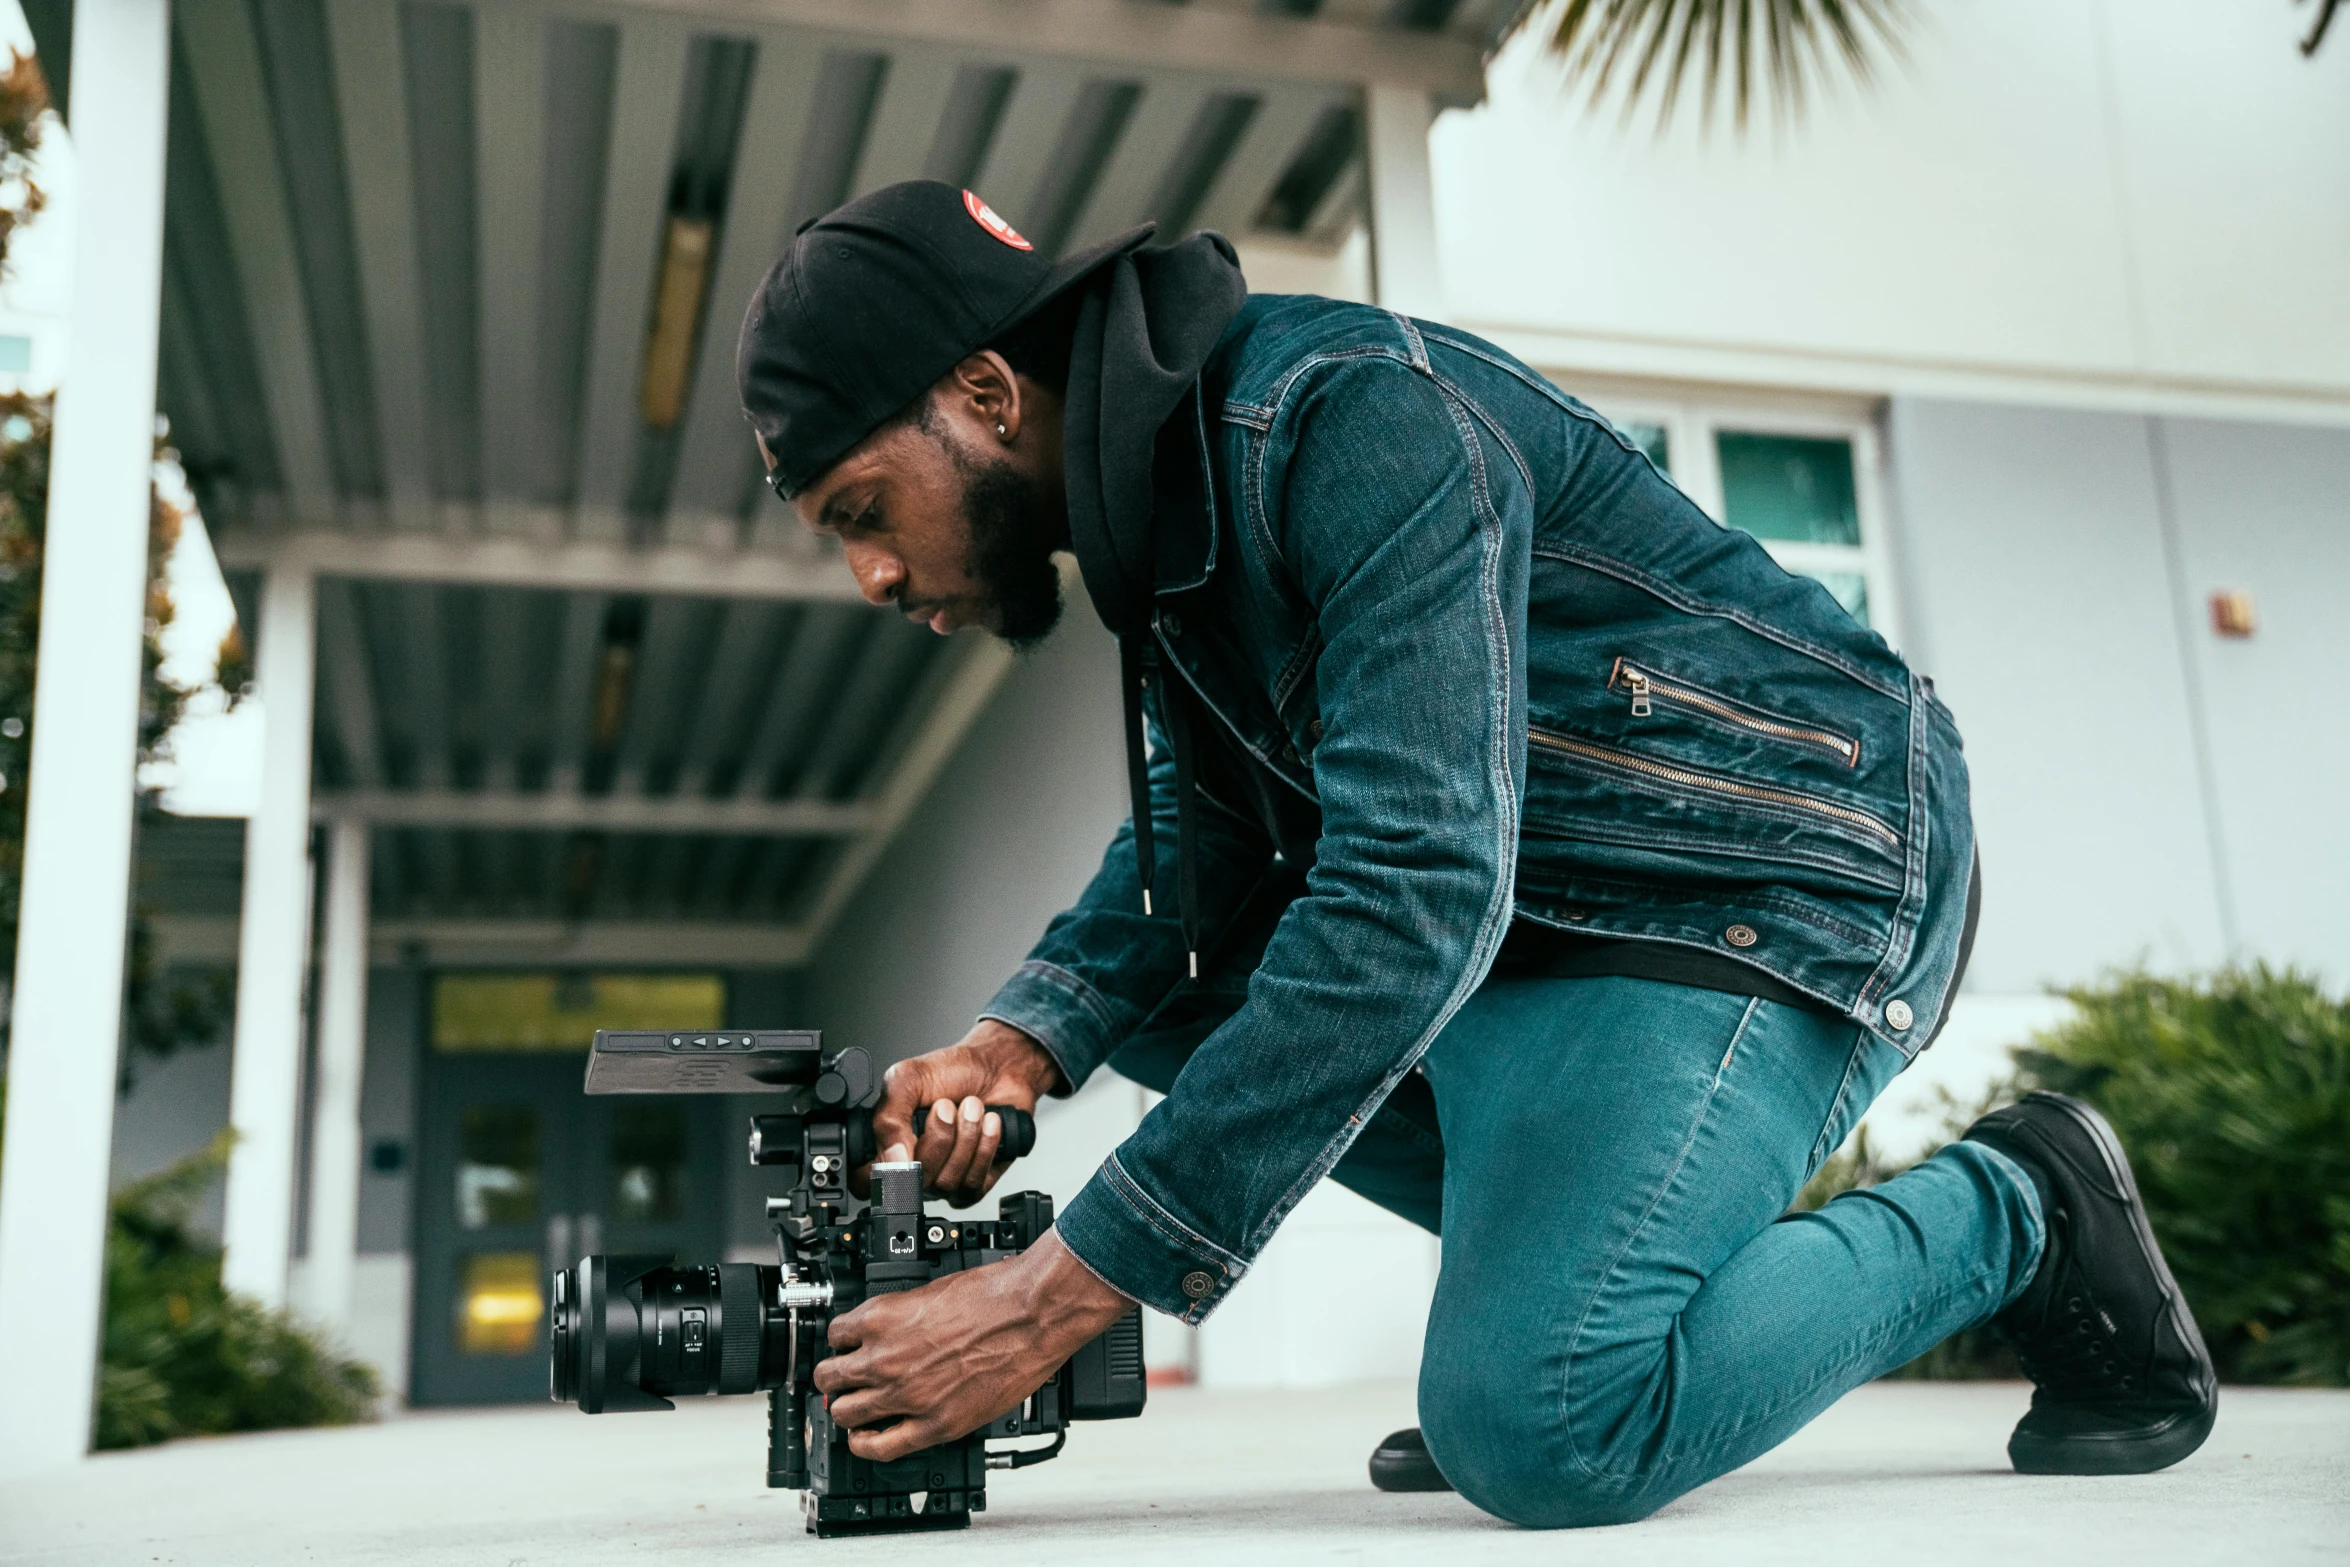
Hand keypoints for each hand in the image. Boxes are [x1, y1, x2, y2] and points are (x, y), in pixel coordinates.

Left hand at [813, 1228, 1131, 1461]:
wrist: (1032, 1313)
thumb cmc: (995, 1295)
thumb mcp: (932, 1290)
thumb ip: (904, 1315)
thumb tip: (894, 1327)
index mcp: (882, 1318)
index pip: (836, 1335)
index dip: (841, 1342)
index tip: (846, 1347)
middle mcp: (885, 1358)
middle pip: (831, 1376)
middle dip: (833, 1377)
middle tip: (840, 1380)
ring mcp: (906, 1395)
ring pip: (845, 1412)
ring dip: (845, 1408)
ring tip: (852, 1408)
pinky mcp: (934, 1424)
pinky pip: (880, 1446)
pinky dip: (864, 1444)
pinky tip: (864, 1440)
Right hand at [865, 1020, 1063, 1206]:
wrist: (997, 1067)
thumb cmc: (953, 1072)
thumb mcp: (907, 1080)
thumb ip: (888, 1119)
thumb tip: (893, 1160)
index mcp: (888, 1142)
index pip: (868, 1181)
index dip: (885, 1169)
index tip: (907, 1139)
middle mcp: (913, 1166)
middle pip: (914, 1183)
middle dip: (939, 1138)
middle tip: (947, 1106)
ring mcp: (943, 1177)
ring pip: (946, 1184)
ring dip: (966, 1137)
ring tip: (972, 1108)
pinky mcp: (975, 1181)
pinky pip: (974, 1185)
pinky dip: (985, 1148)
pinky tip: (989, 1123)